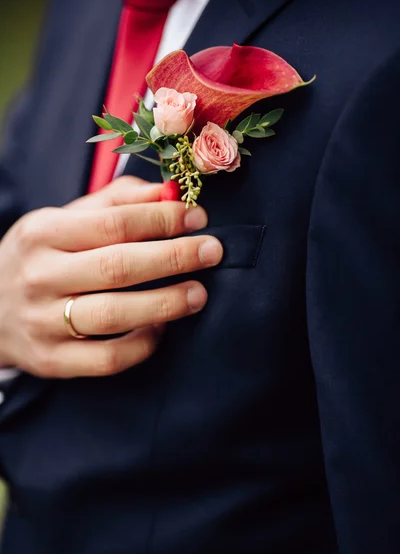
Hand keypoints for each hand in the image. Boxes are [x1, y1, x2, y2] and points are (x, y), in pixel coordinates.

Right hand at [0, 177, 222, 377]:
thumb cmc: (40, 257)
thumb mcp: (63, 220)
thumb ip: (115, 203)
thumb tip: (170, 193)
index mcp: (43, 233)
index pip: (112, 224)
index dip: (161, 220)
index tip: (198, 218)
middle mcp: (40, 277)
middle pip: (117, 267)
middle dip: (173, 258)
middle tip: (213, 252)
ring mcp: (43, 323)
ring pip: (113, 316)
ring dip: (165, 303)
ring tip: (199, 294)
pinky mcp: (53, 361)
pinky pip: (107, 359)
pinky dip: (142, 345)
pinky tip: (161, 328)